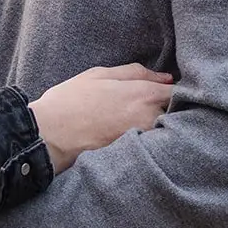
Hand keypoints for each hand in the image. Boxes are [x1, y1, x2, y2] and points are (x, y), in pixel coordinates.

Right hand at [32, 63, 173, 174]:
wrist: (49, 135)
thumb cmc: (70, 101)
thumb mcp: (99, 75)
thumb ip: (135, 72)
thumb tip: (164, 77)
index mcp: (143, 93)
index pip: (178, 93)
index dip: (175, 91)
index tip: (166, 91)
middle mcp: (148, 117)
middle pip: (174, 114)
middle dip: (167, 110)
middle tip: (146, 107)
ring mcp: (142, 139)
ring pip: (162, 131)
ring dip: (157, 126)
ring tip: (133, 122)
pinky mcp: (133, 155)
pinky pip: (149, 145)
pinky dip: (146, 140)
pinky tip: (127, 136)